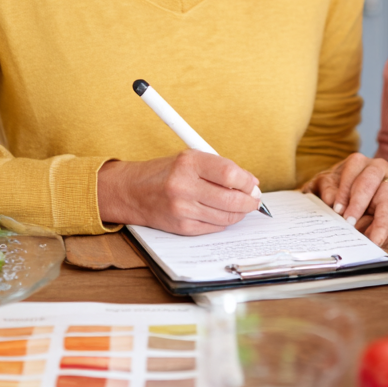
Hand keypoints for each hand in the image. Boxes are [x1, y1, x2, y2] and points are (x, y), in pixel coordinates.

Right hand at [97, 151, 260, 234]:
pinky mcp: (182, 227)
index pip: (229, 174)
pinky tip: (223, 213)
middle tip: (254, 199)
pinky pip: (214, 227)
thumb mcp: (191, 158)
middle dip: (249, 201)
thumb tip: (250, 183)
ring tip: (242, 206)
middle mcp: (184, 186)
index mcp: (188, 163)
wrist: (132, 191)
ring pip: (226, 216)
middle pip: (231, 199)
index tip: (253, 184)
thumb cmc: (166, 172)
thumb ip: (219, 168)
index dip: (247, 181)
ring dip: (240, 212)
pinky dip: (224, 221)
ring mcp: (182, 209)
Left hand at [302, 153, 387, 246]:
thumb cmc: (342, 188)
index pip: (353, 172)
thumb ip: (327, 189)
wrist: (362, 190)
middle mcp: (380, 166)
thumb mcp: (328, 185)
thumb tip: (329, 198)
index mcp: (359, 162)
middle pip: (374, 184)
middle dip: (362, 205)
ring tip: (369, 238)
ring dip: (382, 221)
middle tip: (351, 225)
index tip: (338, 211)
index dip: (345, 192)